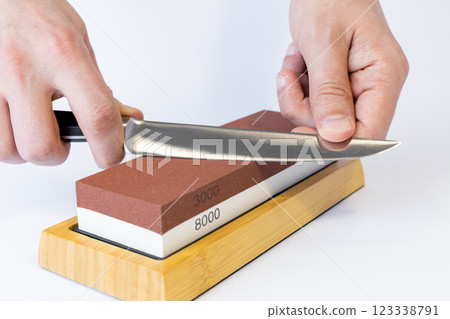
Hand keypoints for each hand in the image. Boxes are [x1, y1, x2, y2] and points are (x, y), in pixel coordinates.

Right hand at [0, 0, 142, 166]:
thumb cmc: (38, 12)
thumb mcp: (80, 43)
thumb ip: (99, 86)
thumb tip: (126, 117)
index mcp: (64, 56)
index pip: (97, 115)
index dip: (109, 148)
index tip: (111, 156)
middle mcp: (25, 69)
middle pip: (42, 147)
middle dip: (59, 154)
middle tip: (64, 140)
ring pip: (8, 150)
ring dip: (27, 149)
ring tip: (35, 128)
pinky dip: (5, 139)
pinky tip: (16, 121)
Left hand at [277, 0, 408, 141]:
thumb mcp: (324, 44)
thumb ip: (330, 92)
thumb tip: (336, 135)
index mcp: (384, 75)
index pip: (368, 133)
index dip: (335, 142)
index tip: (302, 134)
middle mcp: (374, 84)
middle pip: (338, 128)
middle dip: (305, 108)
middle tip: (291, 81)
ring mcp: (355, 84)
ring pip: (320, 116)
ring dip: (298, 94)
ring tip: (296, 63)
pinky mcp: (338, 82)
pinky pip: (312, 101)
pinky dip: (298, 86)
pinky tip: (298, 61)